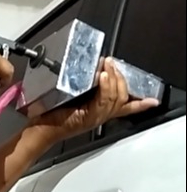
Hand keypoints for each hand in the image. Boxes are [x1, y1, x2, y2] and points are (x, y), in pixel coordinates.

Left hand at [31, 58, 159, 141]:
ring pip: (115, 97)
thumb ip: (84, 87)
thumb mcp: (71, 96)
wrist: (39, 128)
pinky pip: (103, 100)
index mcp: (98, 111)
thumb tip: (92, 70)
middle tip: (112, 63)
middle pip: (123, 97)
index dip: (140, 104)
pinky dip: (105, 87)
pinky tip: (102, 76)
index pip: (125, 108)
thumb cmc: (50, 113)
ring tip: (107, 66)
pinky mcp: (88, 117)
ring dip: (113, 78)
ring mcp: (95, 117)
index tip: (152, 100)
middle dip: (120, 77)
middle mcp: (100, 115)